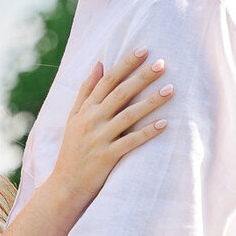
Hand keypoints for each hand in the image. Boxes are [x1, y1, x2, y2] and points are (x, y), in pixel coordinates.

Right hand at [52, 48, 171, 213]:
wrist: (65, 185)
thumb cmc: (72, 150)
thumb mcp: (73, 117)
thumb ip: (86, 91)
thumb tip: (99, 63)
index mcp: (85, 109)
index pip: (107, 80)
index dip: (125, 64)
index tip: (144, 50)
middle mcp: (91, 120)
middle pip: (120, 93)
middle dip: (142, 77)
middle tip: (162, 63)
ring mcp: (99, 138)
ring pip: (128, 115)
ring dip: (151, 101)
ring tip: (170, 89)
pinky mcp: (107, 157)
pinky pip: (131, 142)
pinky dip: (147, 133)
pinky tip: (164, 124)